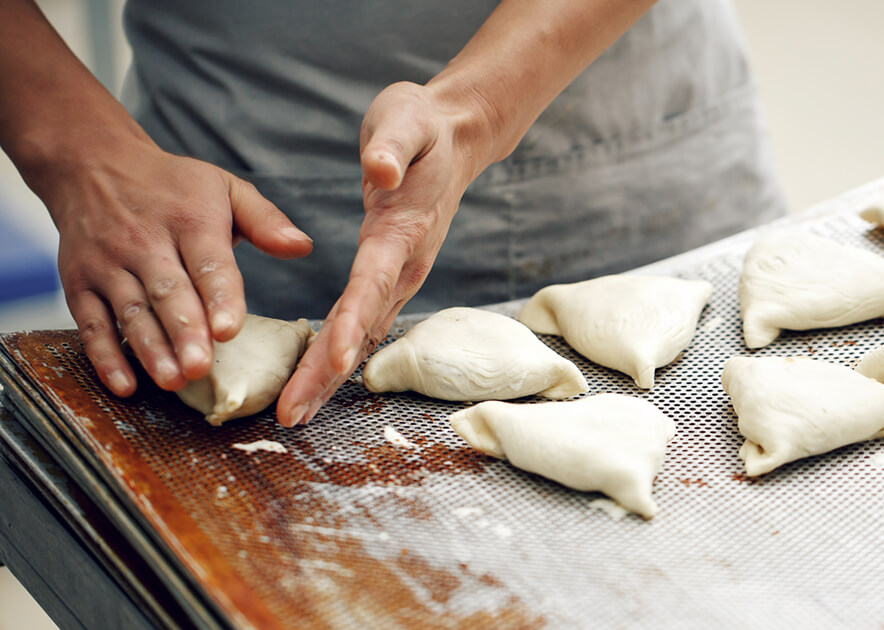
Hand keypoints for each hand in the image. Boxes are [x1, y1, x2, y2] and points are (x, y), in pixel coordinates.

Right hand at [45, 137, 312, 396]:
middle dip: (184, 332)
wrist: (92, 164)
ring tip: (172, 380)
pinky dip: (105, 355)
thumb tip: (302, 247)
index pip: (208, 263)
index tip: (230, 330)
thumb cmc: (173, 185)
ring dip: (150, 349)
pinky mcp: (80, 282)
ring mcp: (109, 264)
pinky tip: (125, 383)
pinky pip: (91, 323)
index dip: (219, 297)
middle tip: (200, 367)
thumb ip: (265, 220)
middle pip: (167, 293)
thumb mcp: (224, 187)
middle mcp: (145, 242)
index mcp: (190, 220)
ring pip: (130, 312)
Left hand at [276, 82, 486, 426]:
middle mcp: (403, 265)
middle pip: (362, 327)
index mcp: (402, 232)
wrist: (453, 137)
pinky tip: (312, 382)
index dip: (350, 324)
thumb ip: (391, 146)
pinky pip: (357, 324)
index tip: (328, 362)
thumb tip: (378, 170)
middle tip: (290, 414)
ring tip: (293, 414)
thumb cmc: (423, 126)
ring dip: (326, 377)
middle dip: (326, 373)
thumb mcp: (406, 120)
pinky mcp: (387, 276)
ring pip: (360, 335)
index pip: (372, 283)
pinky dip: (333, 357)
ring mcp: (398, 275)